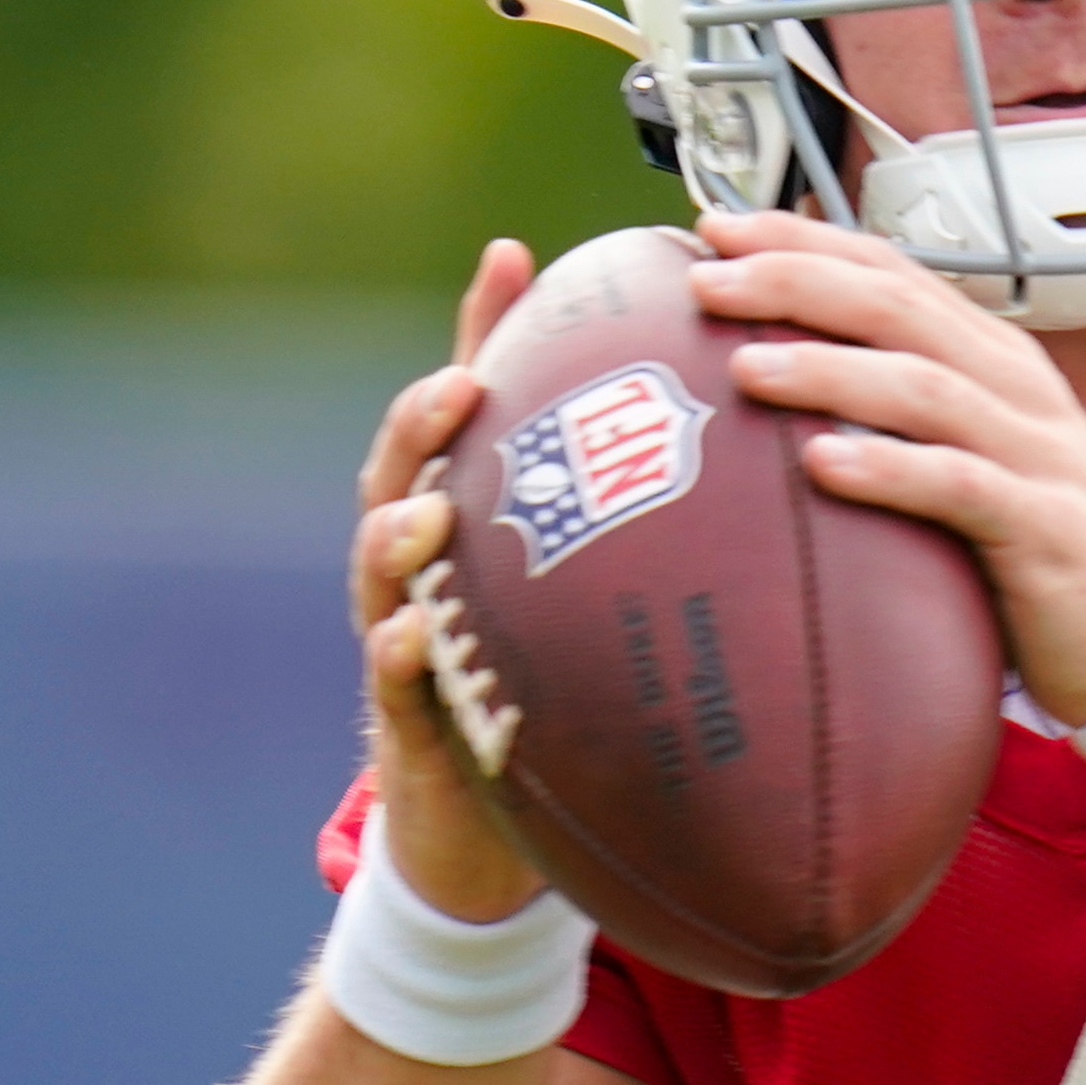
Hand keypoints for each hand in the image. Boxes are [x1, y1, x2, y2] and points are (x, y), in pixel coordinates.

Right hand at [352, 237, 545, 923]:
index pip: (463, 404)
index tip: (514, 259)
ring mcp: (402, 634)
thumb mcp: (578, 574)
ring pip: (381, 568)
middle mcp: (416, 562)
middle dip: (422, 423)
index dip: (480, 328)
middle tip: (461, 387)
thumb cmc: (540, 671)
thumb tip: (705, 406)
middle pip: (398, 469)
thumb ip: (610, 489)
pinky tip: (419, 630)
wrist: (495, 825)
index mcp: (460, 511)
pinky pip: (395, 679)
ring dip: (398, 533)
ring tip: (429, 509)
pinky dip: (403, 650)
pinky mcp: (406, 719)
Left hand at [685, 210, 1085, 722]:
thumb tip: (780, 395)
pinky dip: (892, 469)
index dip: (807, 243)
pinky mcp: (1046, 531)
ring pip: (926, 387)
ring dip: (831, 371)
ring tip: (749, 367)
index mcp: (993, 362)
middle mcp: (1017, 392)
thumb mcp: (971, 460)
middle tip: (708, 280)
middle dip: (800, 283)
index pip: (893, 275)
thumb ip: (899, 419)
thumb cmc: (1042, 550)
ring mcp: (1037, 456)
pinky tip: (825, 465)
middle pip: (900, 310)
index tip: (720, 230)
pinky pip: (963, 488)